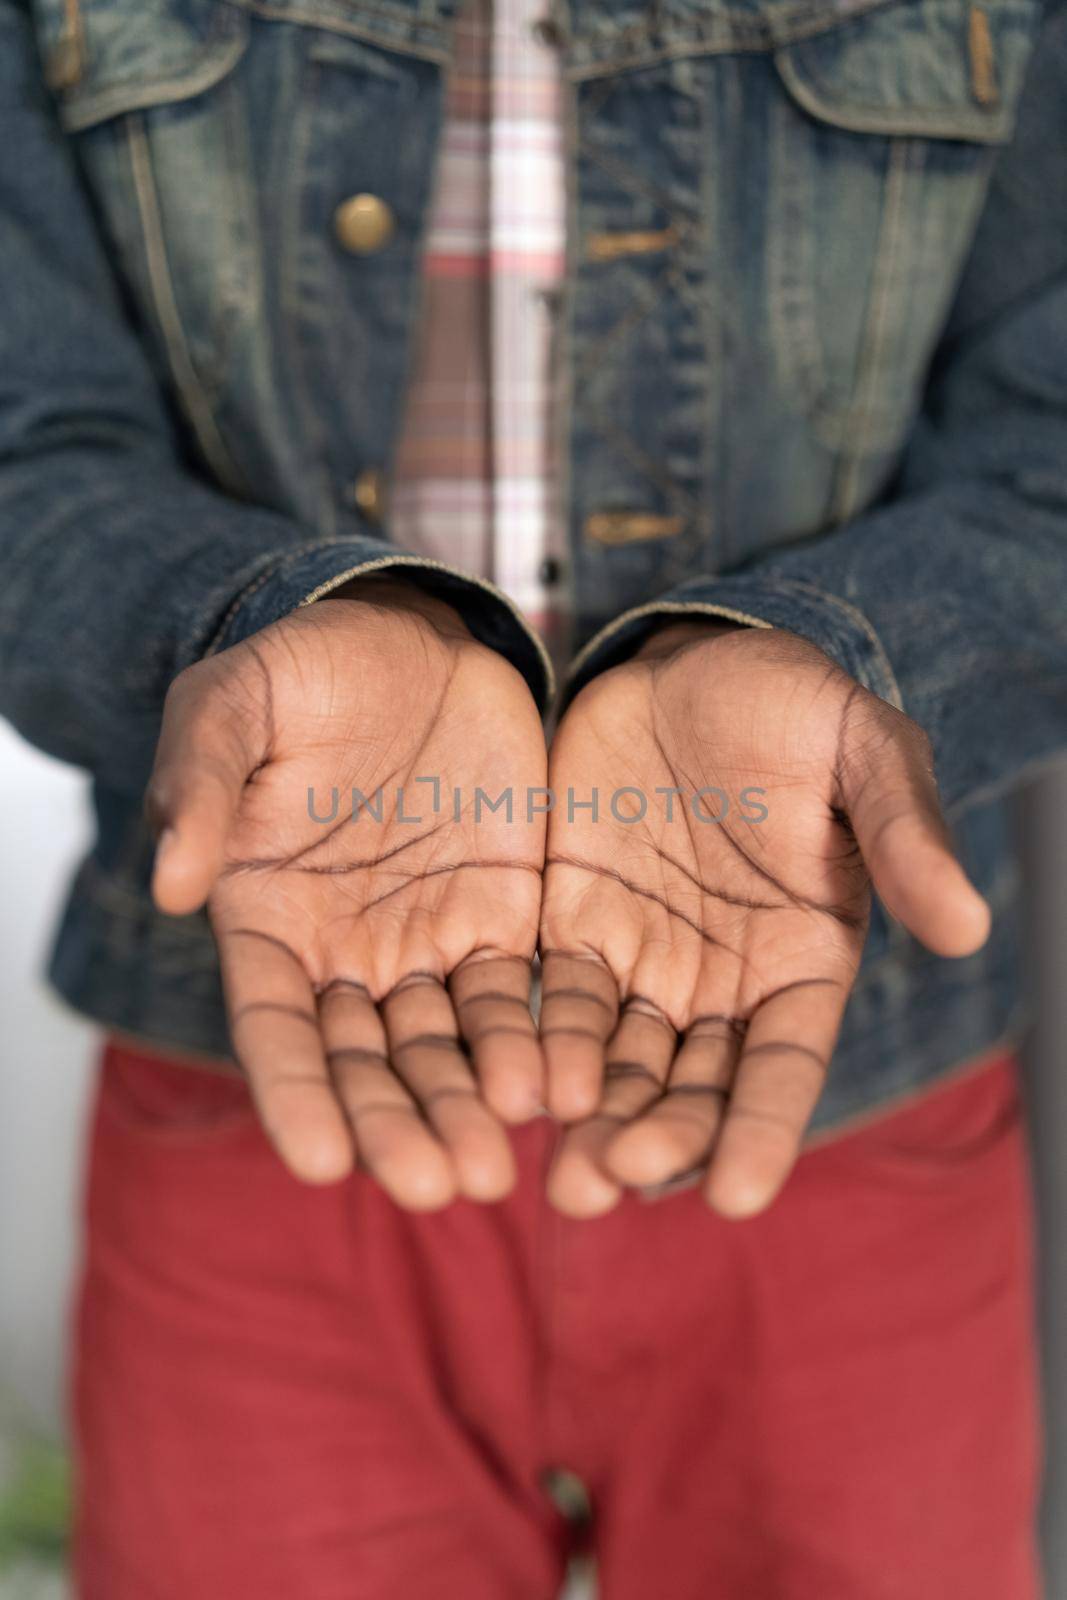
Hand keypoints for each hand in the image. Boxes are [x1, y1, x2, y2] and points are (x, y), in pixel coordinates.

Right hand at [147, 579, 546, 1205]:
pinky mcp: (502, 917)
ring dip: (467, 1108)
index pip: (277, 1026)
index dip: (296, 1093)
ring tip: (498, 1168)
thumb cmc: (305, 672)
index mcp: (269, 920)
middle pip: (369, 1062)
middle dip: (400, 1125)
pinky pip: (517, 994)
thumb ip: (202, 785)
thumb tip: (174, 882)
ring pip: (446, 1046)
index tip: (323, 1161)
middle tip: (439, 1189)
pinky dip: (532, 1043)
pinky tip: (558, 1087)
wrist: (408, 639)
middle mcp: (348, 953)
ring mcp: (427, 941)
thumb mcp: (235, 705)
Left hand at [539, 622, 989, 1218]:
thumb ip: (903, 835)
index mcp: (802, 963)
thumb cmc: (795, 708)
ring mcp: (642, 960)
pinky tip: (508, 1083)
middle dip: (653, 1138)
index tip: (736, 1196)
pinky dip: (532, 1043)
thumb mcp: (864, 752)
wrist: (694, 661)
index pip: (782, 1067)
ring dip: (586, 1117)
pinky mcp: (570, 924)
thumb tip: (968, 927)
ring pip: (613, 1061)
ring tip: (557, 1171)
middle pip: (687, 1085)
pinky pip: (547, 996)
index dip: (760, 1129)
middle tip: (605, 1179)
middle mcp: (721, 983)